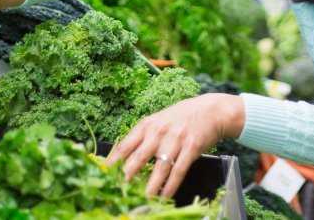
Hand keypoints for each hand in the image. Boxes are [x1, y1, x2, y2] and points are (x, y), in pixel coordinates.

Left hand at [106, 93, 245, 198]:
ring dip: (150, 189)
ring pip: (159, 169)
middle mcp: (158, 132)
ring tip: (142, 202)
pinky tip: (164, 197)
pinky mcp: (191, 148)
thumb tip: (122, 158)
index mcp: (146, 125)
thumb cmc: (180, 118)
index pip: (124, 146)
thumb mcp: (157, 122)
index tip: (103, 177)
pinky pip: (178, 171)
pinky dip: (170, 187)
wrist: (210, 110)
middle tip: (118, 193)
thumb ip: (142, 138)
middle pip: (138, 159)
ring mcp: (175, 140)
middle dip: (126, 178)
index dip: (112, 163)